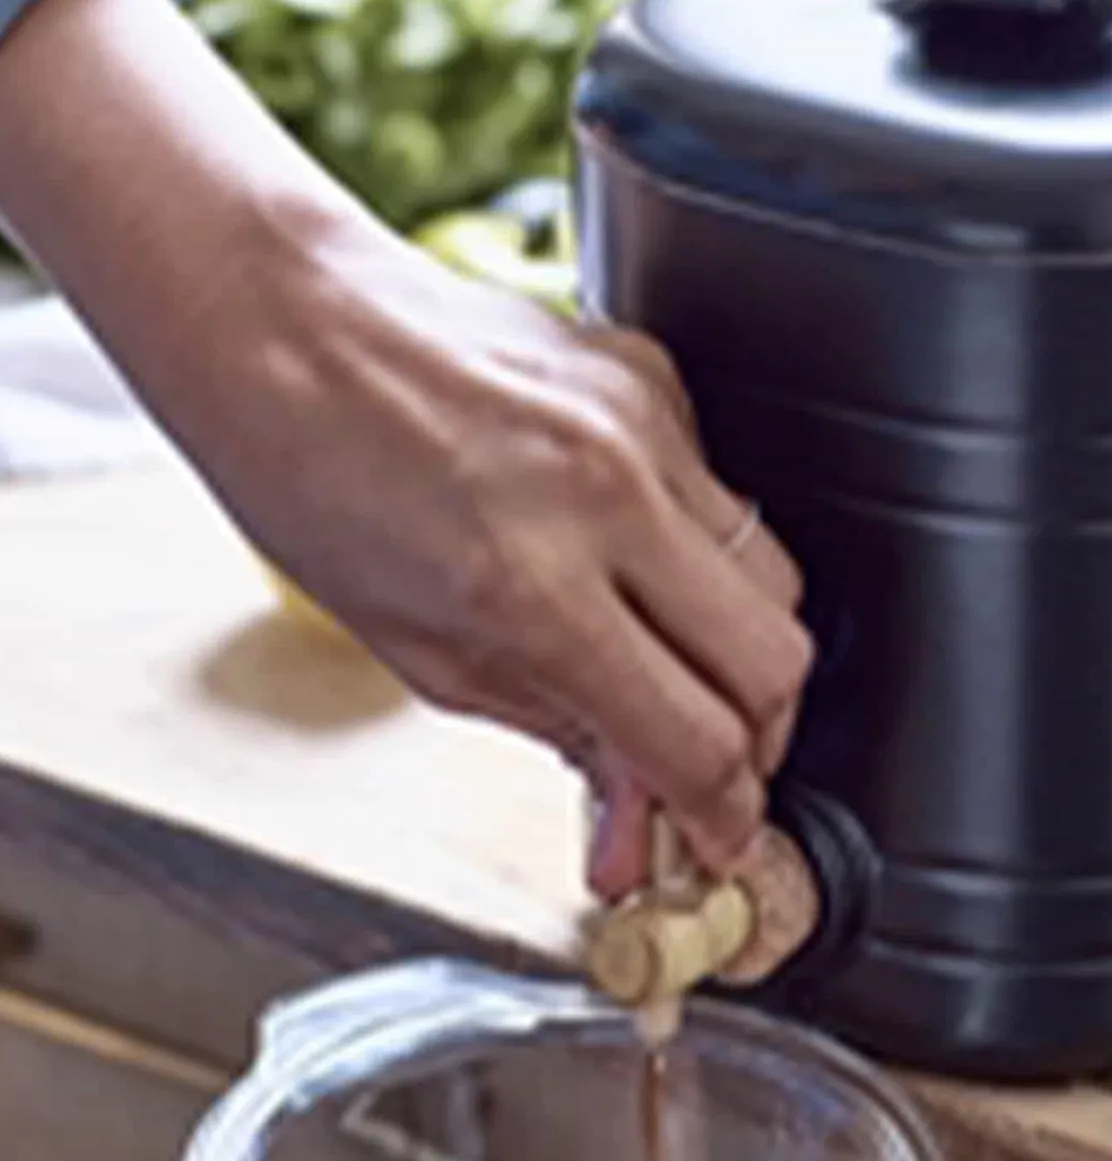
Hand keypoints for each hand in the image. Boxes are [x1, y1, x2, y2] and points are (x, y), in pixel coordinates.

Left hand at [189, 224, 813, 895]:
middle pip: (778, 663)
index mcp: (529, 584)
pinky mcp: (655, 379)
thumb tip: (637, 813)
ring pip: (778, 578)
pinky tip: (638, 559)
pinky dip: (703, 555)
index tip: (717, 840)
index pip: (697, 740)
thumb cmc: (309, 476)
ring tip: (675, 667)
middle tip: (710, 768)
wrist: (285, 321)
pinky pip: (728, 496)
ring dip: (742, 651)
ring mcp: (643, 426)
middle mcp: (607, 496)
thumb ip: (556, 729)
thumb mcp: (421, 651)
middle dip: (762, 742)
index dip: (722, 817)